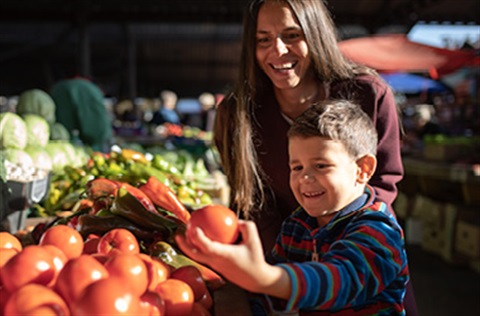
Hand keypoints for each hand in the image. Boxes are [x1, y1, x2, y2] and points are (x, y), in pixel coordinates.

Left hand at [175, 220, 289, 297]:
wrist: (256, 279)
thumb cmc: (255, 258)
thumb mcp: (254, 239)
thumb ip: (246, 226)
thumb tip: (236, 219)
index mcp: (224, 255)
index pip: (207, 247)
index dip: (198, 238)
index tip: (194, 227)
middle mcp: (216, 262)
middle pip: (194, 255)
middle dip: (183, 245)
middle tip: (178, 234)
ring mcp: (215, 266)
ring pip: (198, 256)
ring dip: (189, 247)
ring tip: (185, 235)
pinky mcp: (216, 268)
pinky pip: (205, 257)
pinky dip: (200, 248)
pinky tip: (202, 240)